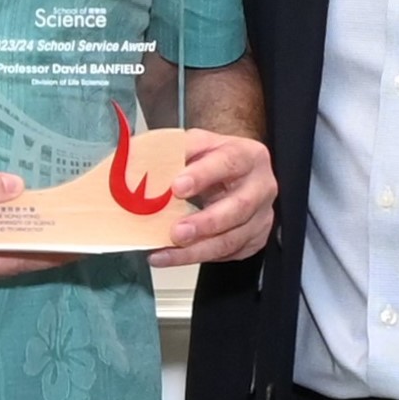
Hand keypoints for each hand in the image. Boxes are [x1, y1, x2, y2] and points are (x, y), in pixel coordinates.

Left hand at [153, 130, 277, 267]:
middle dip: (205, 223)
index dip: (202, 175)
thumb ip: (172, 150)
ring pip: (233, 238)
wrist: (235, 169)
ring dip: (198, 249)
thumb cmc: (212, 156)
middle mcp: (260, 186)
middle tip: (176, 232)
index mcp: (247, 155)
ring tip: (167, 252)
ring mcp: (261, 215)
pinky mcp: (254, 238)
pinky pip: (228, 253)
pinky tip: (174, 256)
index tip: (176, 188)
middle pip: (238, 208)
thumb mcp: (194, 142)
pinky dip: (199, 256)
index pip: (227, 163)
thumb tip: (138, 161)